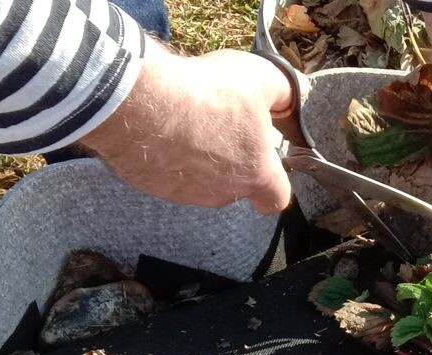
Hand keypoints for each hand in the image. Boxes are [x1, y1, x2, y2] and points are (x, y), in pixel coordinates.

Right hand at [79, 42, 294, 213]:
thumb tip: (292, 97)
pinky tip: (163, 126)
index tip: (268, 158)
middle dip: (235, 158)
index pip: (277, 199)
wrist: (139, 103)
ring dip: (200, 156)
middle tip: (223, 123)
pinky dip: (169, 154)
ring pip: (201, 179)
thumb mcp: (261, 78)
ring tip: (189, 119)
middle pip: (237, 183)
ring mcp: (184, 192)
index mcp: (255, 174)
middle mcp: (222, 193)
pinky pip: (167, 172)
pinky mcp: (152, 184)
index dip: (276, 181)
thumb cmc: (206, 94)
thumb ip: (285, 91)